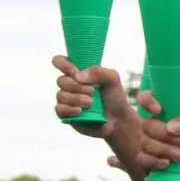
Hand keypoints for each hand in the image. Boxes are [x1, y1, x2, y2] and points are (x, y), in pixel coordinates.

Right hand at [53, 58, 171, 173]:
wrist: (118, 119)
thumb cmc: (115, 97)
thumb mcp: (113, 79)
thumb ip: (99, 72)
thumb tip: (78, 76)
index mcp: (79, 73)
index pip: (60, 61)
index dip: (63, 64)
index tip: (75, 71)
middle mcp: (70, 85)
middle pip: (61, 80)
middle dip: (77, 86)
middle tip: (92, 91)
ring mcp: (66, 100)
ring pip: (60, 95)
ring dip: (77, 98)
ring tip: (91, 103)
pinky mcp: (65, 114)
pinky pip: (59, 109)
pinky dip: (71, 109)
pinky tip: (81, 111)